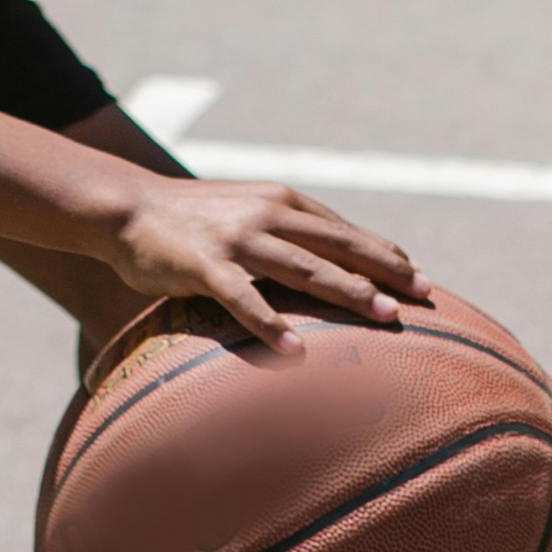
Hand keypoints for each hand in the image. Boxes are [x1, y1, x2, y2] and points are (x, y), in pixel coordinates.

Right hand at [108, 174, 423, 349]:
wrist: (128, 208)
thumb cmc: (193, 219)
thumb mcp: (247, 213)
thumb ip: (286, 233)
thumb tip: (330, 266)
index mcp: (282, 201)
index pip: (345, 230)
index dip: (385, 254)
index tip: (420, 279)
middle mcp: (266, 214)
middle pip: (337, 245)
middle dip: (384, 272)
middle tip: (422, 298)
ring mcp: (236, 238)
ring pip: (304, 267)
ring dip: (347, 291)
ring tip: (383, 317)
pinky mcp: (204, 265)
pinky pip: (242, 299)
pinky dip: (270, 324)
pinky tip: (295, 351)